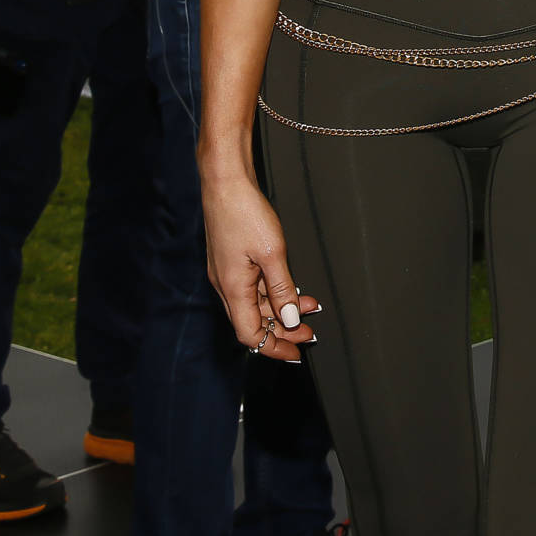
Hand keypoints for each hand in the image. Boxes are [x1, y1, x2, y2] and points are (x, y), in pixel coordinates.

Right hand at [201, 170, 319, 361]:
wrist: (225, 181)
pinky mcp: (232, 259)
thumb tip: (290, 319)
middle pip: (253, 322)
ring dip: (282, 309)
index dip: (273, 347)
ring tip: (310, 307)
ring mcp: (228, 272)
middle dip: (283, 330)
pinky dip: (273, 292)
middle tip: (310, 332)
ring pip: (255, 304)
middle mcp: (226, 285)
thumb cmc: (244, 212)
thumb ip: (282, 290)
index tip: (296, 353)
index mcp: (233, 289)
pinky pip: (253, 286)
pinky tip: (292, 288)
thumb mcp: (272, 254)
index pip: (250, 334)